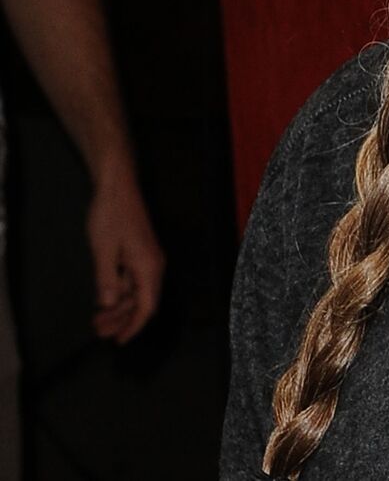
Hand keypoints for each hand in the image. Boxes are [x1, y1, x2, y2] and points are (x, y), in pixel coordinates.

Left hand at [84, 159, 164, 342]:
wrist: (117, 187)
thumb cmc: (111, 216)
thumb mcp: (103, 249)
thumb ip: (106, 279)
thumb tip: (108, 304)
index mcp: (148, 265)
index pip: (147, 305)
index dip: (134, 326)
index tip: (118, 342)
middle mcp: (153, 264)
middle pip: (143, 301)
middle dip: (122, 319)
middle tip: (97, 330)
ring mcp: (147, 257)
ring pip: (137, 291)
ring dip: (118, 307)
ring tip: (96, 318)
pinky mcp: (140, 252)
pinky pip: (133, 280)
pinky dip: (119, 292)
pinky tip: (103, 297)